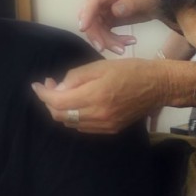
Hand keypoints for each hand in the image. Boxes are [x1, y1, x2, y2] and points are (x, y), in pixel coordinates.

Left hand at [32, 58, 165, 133]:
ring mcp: (104, 125)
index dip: (43, 94)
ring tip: (63, 93)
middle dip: (49, 102)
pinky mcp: (111, 129)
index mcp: (94, 96)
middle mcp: (97, 115)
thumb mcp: (100, 66)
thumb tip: (58, 88)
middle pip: (60, 116)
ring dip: (61, 110)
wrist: (158, 86)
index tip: (37, 85)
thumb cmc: (130, 70)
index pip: (57, 102)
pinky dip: (74, 116)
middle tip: (51, 85)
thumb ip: (75, 77)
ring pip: (71, 123)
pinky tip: (77, 103)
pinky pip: (84, 127)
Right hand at [78, 0, 160, 53]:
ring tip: (123, 49)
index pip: (93, 0)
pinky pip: (106, 33)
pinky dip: (115, 41)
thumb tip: (114, 10)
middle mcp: (104, 0)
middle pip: (91, 18)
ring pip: (98, 30)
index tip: (83, 28)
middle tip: (103, 48)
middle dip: (96, 34)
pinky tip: (130, 42)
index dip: (86, 13)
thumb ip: (129, 4)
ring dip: (108, 41)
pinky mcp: (110, 20)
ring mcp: (106, 11)